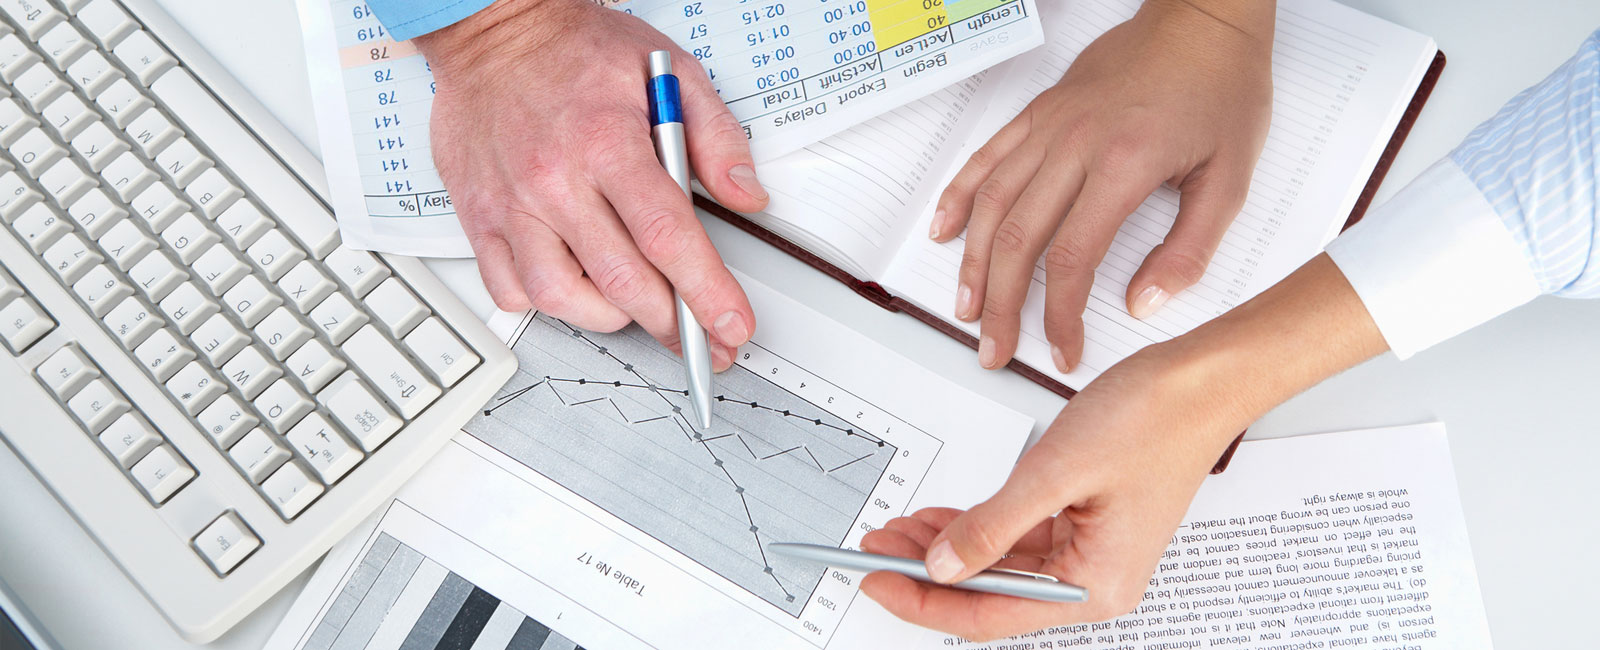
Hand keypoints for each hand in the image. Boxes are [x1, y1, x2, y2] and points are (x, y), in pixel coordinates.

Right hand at [415, 0, 770, 368]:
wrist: (495, 29)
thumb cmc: (578, 51)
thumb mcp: (672, 71)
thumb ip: (717, 137)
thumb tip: (746, 195)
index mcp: (608, 142)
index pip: (666, 236)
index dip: (705, 291)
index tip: (730, 323)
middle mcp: (555, 180)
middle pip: (621, 280)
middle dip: (672, 322)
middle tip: (699, 336)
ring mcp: (512, 203)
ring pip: (561, 297)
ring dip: (609, 316)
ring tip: (636, 306)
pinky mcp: (479, 216)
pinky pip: (510, 288)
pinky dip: (547, 302)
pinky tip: (574, 287)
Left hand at [859, 255, 1387, 639]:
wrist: (1203, 377)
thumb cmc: (1154, 419)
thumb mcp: (1053, 472)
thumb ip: (991, 526)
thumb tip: (938, 566)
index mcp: (1096, 584)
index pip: (990, 615)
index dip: (924, 603)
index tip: (876, 582)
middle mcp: (1093, 577)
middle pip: (991, 595)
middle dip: (926, 573)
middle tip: (872, 550)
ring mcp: (1089, 550)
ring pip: (998, 566)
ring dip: (945, 547)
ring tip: (895, 530)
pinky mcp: (1083, 521)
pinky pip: (1016, 538)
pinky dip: (975, 525)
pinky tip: (938, 517)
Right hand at [927, 0, 1274, 371]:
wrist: (1204, 19)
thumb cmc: (1221, 89)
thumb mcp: (1230, 179)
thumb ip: (1188, 249)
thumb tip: (1145, 302)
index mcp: (1124, 165)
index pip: (1073, 258)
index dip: (1059, 315)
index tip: (1063, 349)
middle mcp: (1076, 145)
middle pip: (1017, 240)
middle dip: (1001, 305)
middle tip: (995, 348)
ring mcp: (1050, 126)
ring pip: (991, 203)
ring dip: (972, 264)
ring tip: (965, 307)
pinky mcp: (1038, 112)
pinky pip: (987, 158)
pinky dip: (958, 197)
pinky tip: (944, 231)